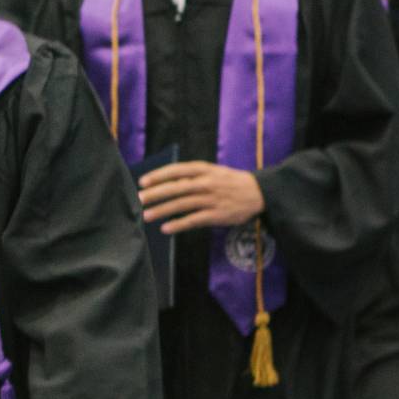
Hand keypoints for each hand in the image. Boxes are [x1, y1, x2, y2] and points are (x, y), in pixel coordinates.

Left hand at [139, 160, 265, 234]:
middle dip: (155, 194)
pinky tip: (165, 228)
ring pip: (182, 205)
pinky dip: (178, 224)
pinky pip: (194, 220)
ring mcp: (212, 199)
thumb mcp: (213, 172)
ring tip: (146, 216)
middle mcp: (206, 183)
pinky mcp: (217, 215)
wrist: (259, 193)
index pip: (177, 170)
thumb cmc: (229, 182)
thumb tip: (166, 183)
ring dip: (162, 210)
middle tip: (139, 199)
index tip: (142, 181)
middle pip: (176, 188)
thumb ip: (192, 177)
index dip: (158, 175)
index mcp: (204, 170)